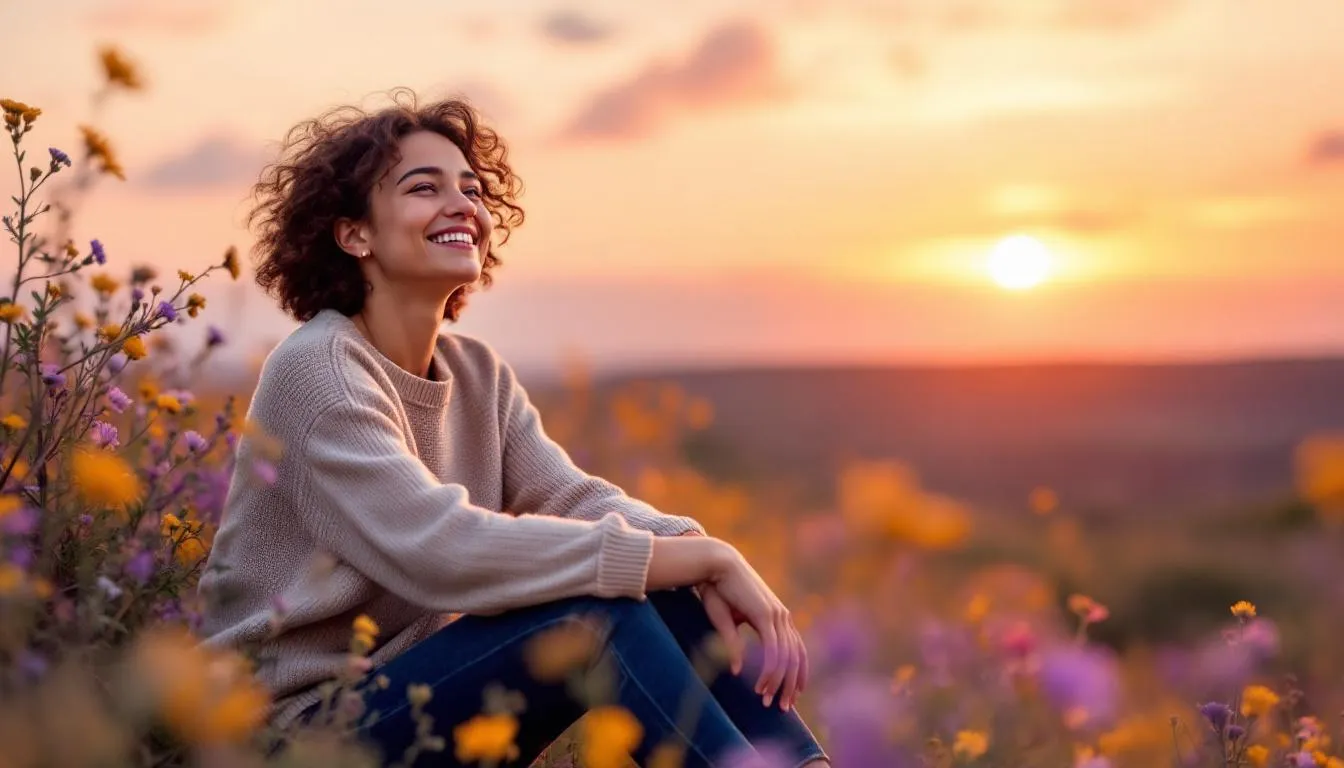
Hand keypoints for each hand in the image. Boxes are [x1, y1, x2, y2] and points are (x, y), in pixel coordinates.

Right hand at [702, 541, 808, 711]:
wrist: (714, 565)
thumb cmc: (717, 590)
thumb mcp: (727, 622)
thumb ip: (734, 645)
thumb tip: (736, 671)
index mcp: (776, 616)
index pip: (796, 650)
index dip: (797, 673)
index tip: (792, 694)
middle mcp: (781, 616)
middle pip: (796, 658)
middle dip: (791, 685)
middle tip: (784, 707)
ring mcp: (776, 615)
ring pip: (786, 657)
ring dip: (778, 682)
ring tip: (767, 700)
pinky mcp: (766, 615)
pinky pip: (774, 650)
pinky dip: (769, 670)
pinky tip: (760, 684)